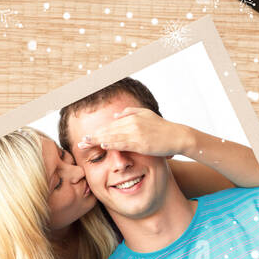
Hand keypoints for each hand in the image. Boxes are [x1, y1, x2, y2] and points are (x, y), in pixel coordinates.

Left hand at [77, 107, 194, 158]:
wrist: (178, 136)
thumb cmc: (162, 129)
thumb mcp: (146, 115)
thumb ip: (130, 113)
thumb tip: (115, 116)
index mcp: (132, 117)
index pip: (110, 126)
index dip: (97, 132)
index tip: (86, 137)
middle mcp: (132, 123)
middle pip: (108, 130)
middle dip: (93, 137)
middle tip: (80, 142)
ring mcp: (136, 132)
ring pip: (113, 136)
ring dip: (98, 141)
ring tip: (86, 144)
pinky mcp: (141, 142)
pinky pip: (124, 143)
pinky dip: (112, 144)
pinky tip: (103, 145)